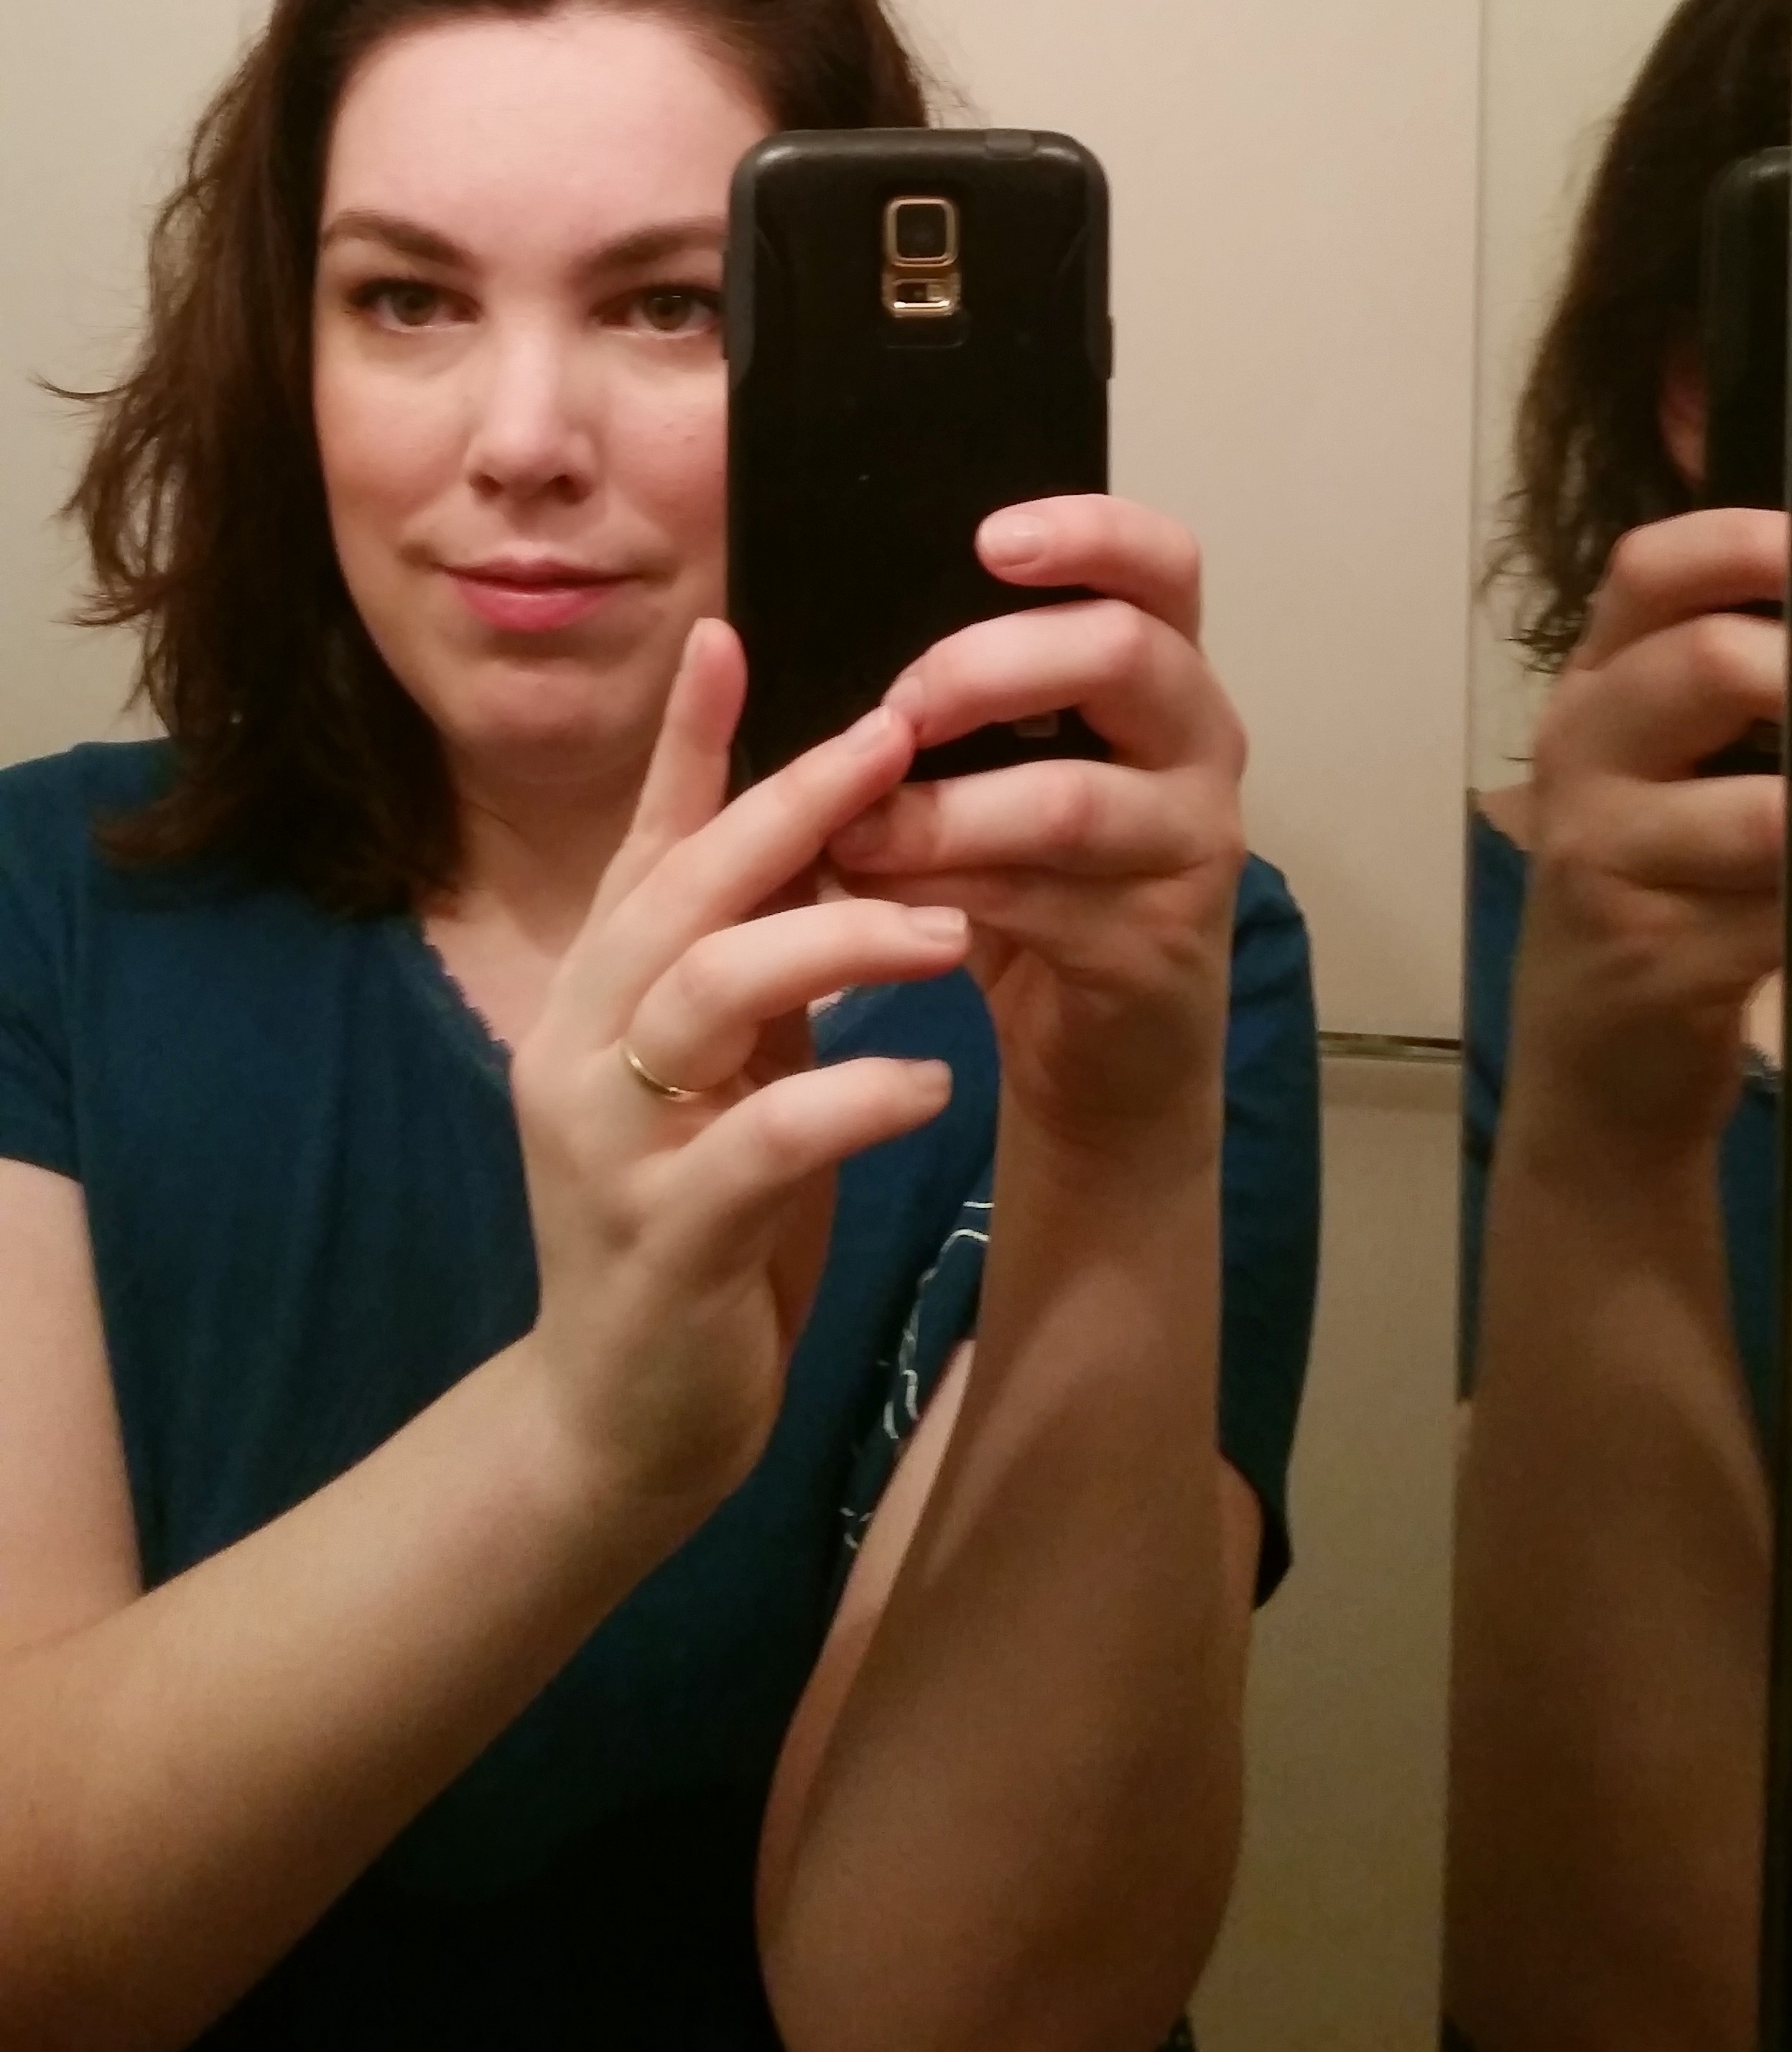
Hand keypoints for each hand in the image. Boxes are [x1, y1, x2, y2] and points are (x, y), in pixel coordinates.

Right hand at [509, 622, 969, 1536]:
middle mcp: (582, 1046)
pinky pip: (760, 1144)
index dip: (687, 735)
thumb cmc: (691, 1223)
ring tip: (949, 930)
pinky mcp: (661, 1241)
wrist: (615, 1425)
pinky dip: (855, 1100)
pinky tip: (931, 1086)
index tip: (735, 626)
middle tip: (900, 746)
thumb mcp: (720, 1071)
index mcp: (599, 993)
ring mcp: (607, 1142)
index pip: (647, 840)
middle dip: (792, 808)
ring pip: (714, 992)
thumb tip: (818, 829)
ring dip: (840, 942)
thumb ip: (746, 958)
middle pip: (681, 889)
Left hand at [823, 496, 1245, 1165]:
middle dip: (987, 666)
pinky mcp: (1159, 943)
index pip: (1162, 563)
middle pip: (1123, 652)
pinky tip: (876, 898)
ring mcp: (1192, 843)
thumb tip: (803, 636)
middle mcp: (1201, 740)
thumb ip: (958, 699)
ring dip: (941, 810)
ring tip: (850, 830)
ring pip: (1069, 799)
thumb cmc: (1039, 874)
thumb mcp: (1011, 768)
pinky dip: (945, 894)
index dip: (1087, 532)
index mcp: (1163, 671)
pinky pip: (1044, 904)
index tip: (988, 539)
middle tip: (895, 707)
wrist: (1109, 1050)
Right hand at [1512, 510, 1789, 1177]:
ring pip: (1757, 808)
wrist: (1589, 1066)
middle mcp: (1581, 757)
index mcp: (1593, 692)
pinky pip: (1774, 917)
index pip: (1646, 571)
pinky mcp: (1649, 959)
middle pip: (1704, 664)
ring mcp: (1604, 861)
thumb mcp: (1659, 776)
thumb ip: (1726, 692)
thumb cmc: (1656, 896)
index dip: (1740, 540)